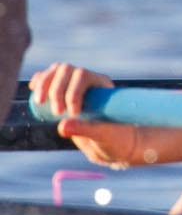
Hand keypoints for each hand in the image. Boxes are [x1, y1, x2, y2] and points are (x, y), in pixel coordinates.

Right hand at [30, 62, 144, 166]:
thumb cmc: (115, 138)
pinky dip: (41, 81)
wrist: (113, 144)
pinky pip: (50, 79)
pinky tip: (34, 88)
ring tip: (40, 104)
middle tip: (57, 113)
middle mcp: (89, 81)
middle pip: (67, 70)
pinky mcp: (63, 93)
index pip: (84, 75)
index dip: (72, 91)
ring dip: (44, 84)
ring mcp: (75, 85)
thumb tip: (62, 126)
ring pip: (57, 72)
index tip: (73, 114)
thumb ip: (86, 129)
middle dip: (56, 90)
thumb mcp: (103, 135)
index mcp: (103, 85)